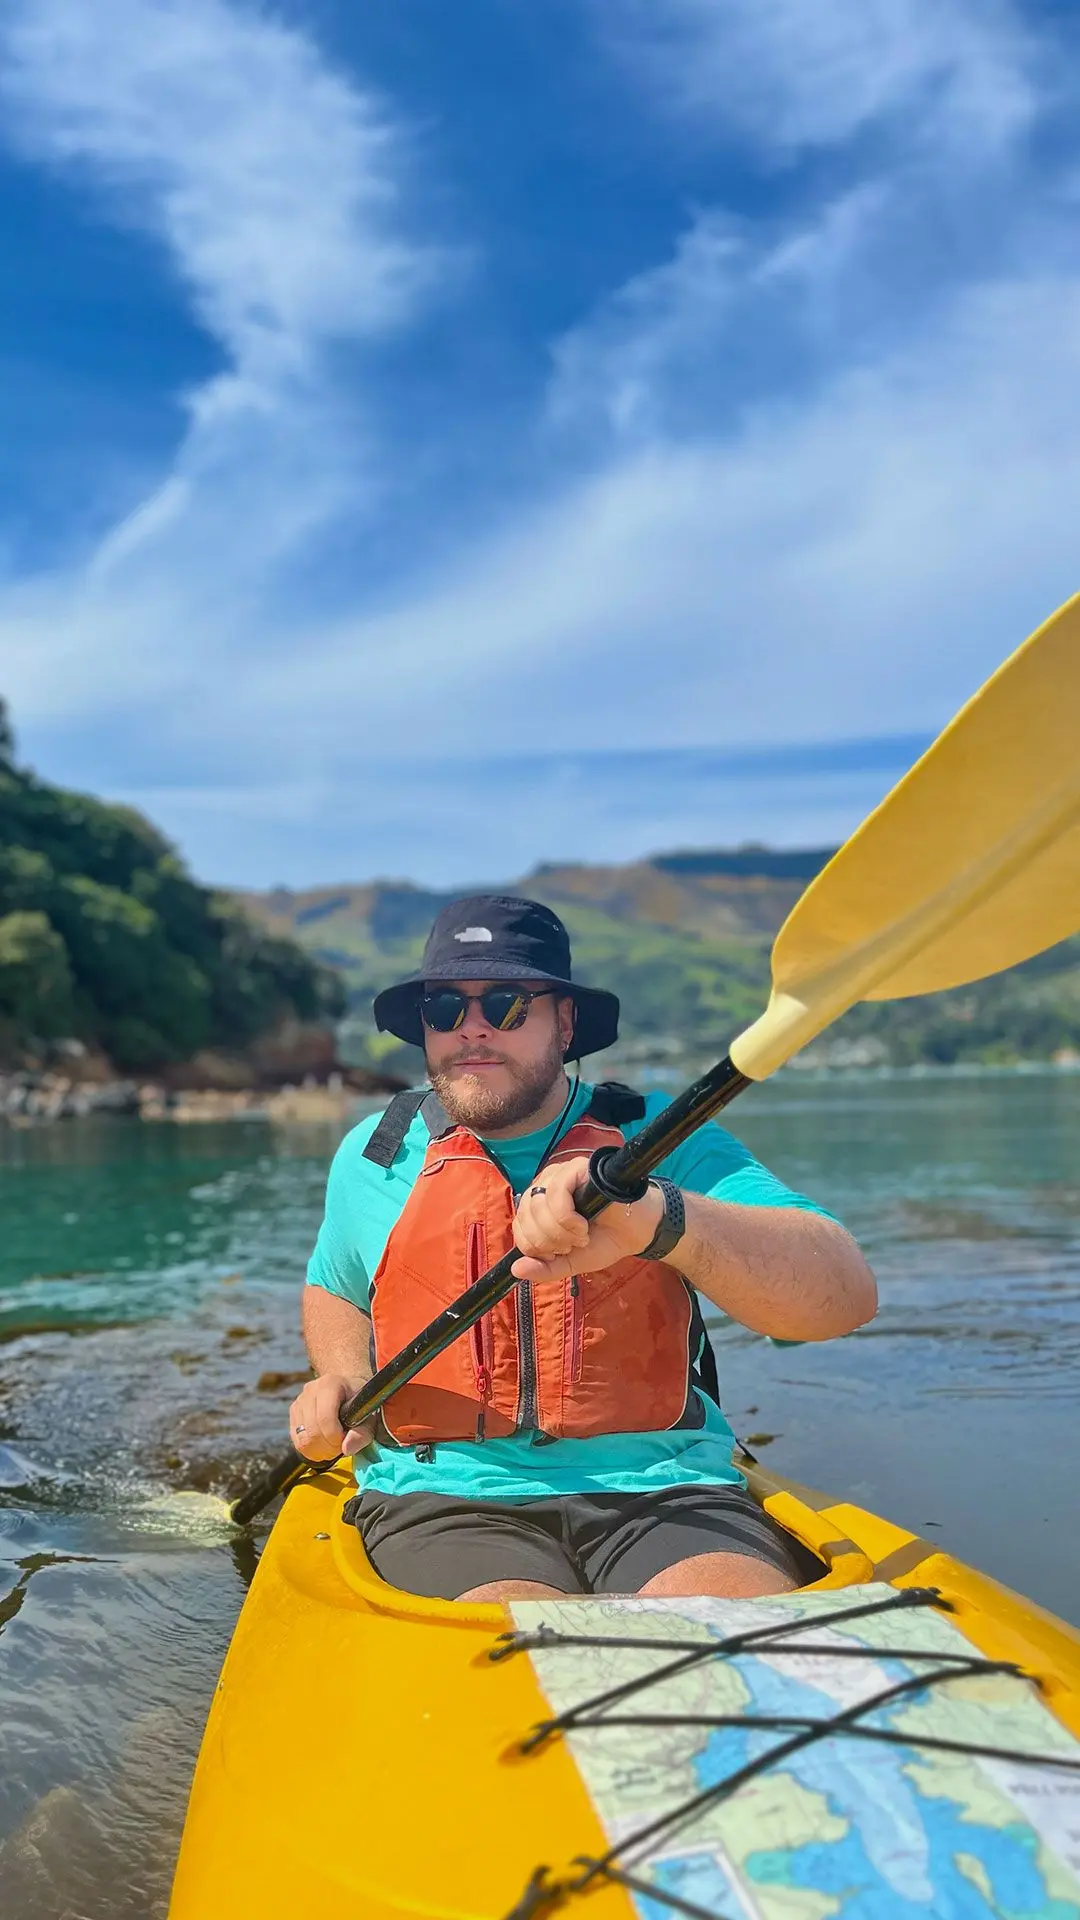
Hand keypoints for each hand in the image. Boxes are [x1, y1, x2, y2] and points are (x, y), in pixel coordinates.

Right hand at [288, 1374, 373, 1460]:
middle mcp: (310, 1390)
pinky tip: (324, 1446)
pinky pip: (297, 1441)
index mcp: (330, 1385)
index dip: (335, 1438)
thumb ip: (362, 1433)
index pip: (325, 1419)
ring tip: (333, 1448)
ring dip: (319, 1451)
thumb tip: (347, 1449)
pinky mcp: (294, 1413)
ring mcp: (299, 1402)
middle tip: (341, 1448)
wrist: (347, 1387)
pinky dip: (311, 1450)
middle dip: (328, 1448)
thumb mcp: (369, 1415)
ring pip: (303, 1440)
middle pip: (312, 1432)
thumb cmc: (359, 1402)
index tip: (346, 1441)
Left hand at [511, 1155, 664, 1283]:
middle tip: (573, 1244)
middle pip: (526, 1218)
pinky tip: (583, 1225)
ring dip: (561, 1232)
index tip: (559, 1254)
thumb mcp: (569, 1262)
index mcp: (539, 1206)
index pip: (519, 1226)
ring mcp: (559, 1175)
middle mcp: (545, 1186)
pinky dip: (567, 1218)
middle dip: (550, 1242)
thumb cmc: (603, 1241)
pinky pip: (557, 1193)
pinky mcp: (576, 1168)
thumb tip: (516, 1269)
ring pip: (539, 1206)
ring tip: (582, 1235)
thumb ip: (543, 1268)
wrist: (636, 1232)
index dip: (536, 1248)